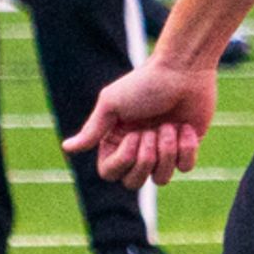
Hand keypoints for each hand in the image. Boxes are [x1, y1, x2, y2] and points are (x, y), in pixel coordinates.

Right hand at [65, 52, 218, 187]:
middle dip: (145, 158)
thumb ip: (92, 129)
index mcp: (115, 139)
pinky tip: (186, 127)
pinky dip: (186, 148)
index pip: (110, 172)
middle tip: (152, 130)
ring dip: (166, 151)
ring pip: (161, 179)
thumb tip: (67, 148)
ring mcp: (162, 150)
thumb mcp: (112, 104)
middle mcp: (137, 149)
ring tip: (171, 125)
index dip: (123, 160)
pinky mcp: (185, 148)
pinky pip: (185, 168)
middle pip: (133, 183)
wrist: (183, 70)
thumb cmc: (145, 84)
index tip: (134, 134)